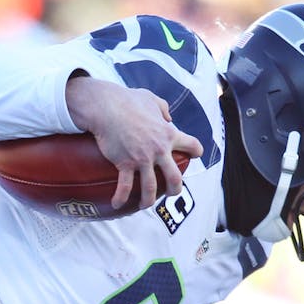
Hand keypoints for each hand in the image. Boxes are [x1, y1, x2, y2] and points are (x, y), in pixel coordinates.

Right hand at [66, 76, 203, 210]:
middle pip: (174, 177)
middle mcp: (159, 149)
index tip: (194, 155)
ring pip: (151, 188)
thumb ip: (163, 108)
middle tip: (171, 192)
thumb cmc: (128, 100)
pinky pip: (124, 187)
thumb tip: (168, 117)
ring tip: (145, 204)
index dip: (196, 151)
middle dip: (174, 189)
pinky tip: (117, 204)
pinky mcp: (124, 164)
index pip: (192, 145)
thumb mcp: (151, 99)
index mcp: (169, 134)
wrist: (107, 107)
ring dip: (149, 200)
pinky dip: (120, 198)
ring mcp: (142, 159)